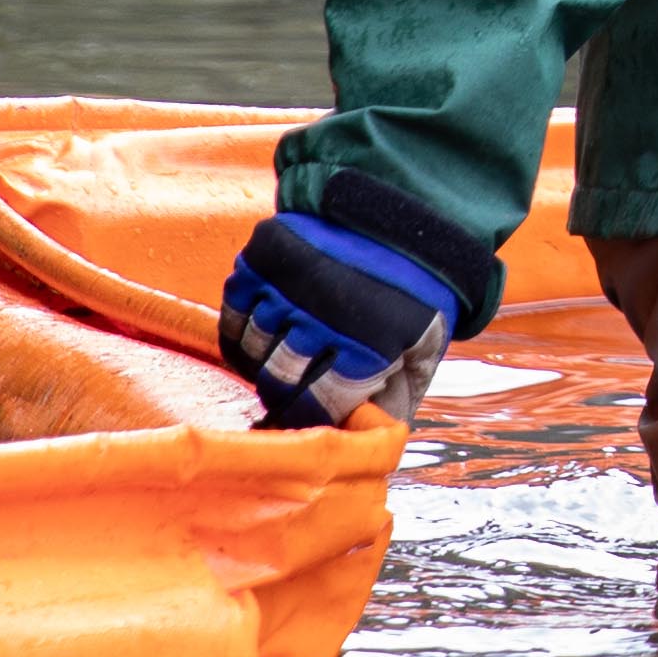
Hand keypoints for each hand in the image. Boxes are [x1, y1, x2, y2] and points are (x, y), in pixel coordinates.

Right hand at [220, 210, 456, 428]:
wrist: (406, 211)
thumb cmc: (416, 292)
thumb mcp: (423, 349)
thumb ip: (394, 401)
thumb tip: (364, 445)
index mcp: (372, 345)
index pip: (316, 406)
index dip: (310, 414)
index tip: (309, 413)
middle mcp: (325, 316)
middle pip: (278, 380)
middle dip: (286, 387)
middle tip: (295, 380)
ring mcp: (291, 283)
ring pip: (252, 347)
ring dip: (264, 353)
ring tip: (284, 346)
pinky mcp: (265, 257)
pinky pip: (233, 310)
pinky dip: (241, 324)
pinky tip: (263, 325)